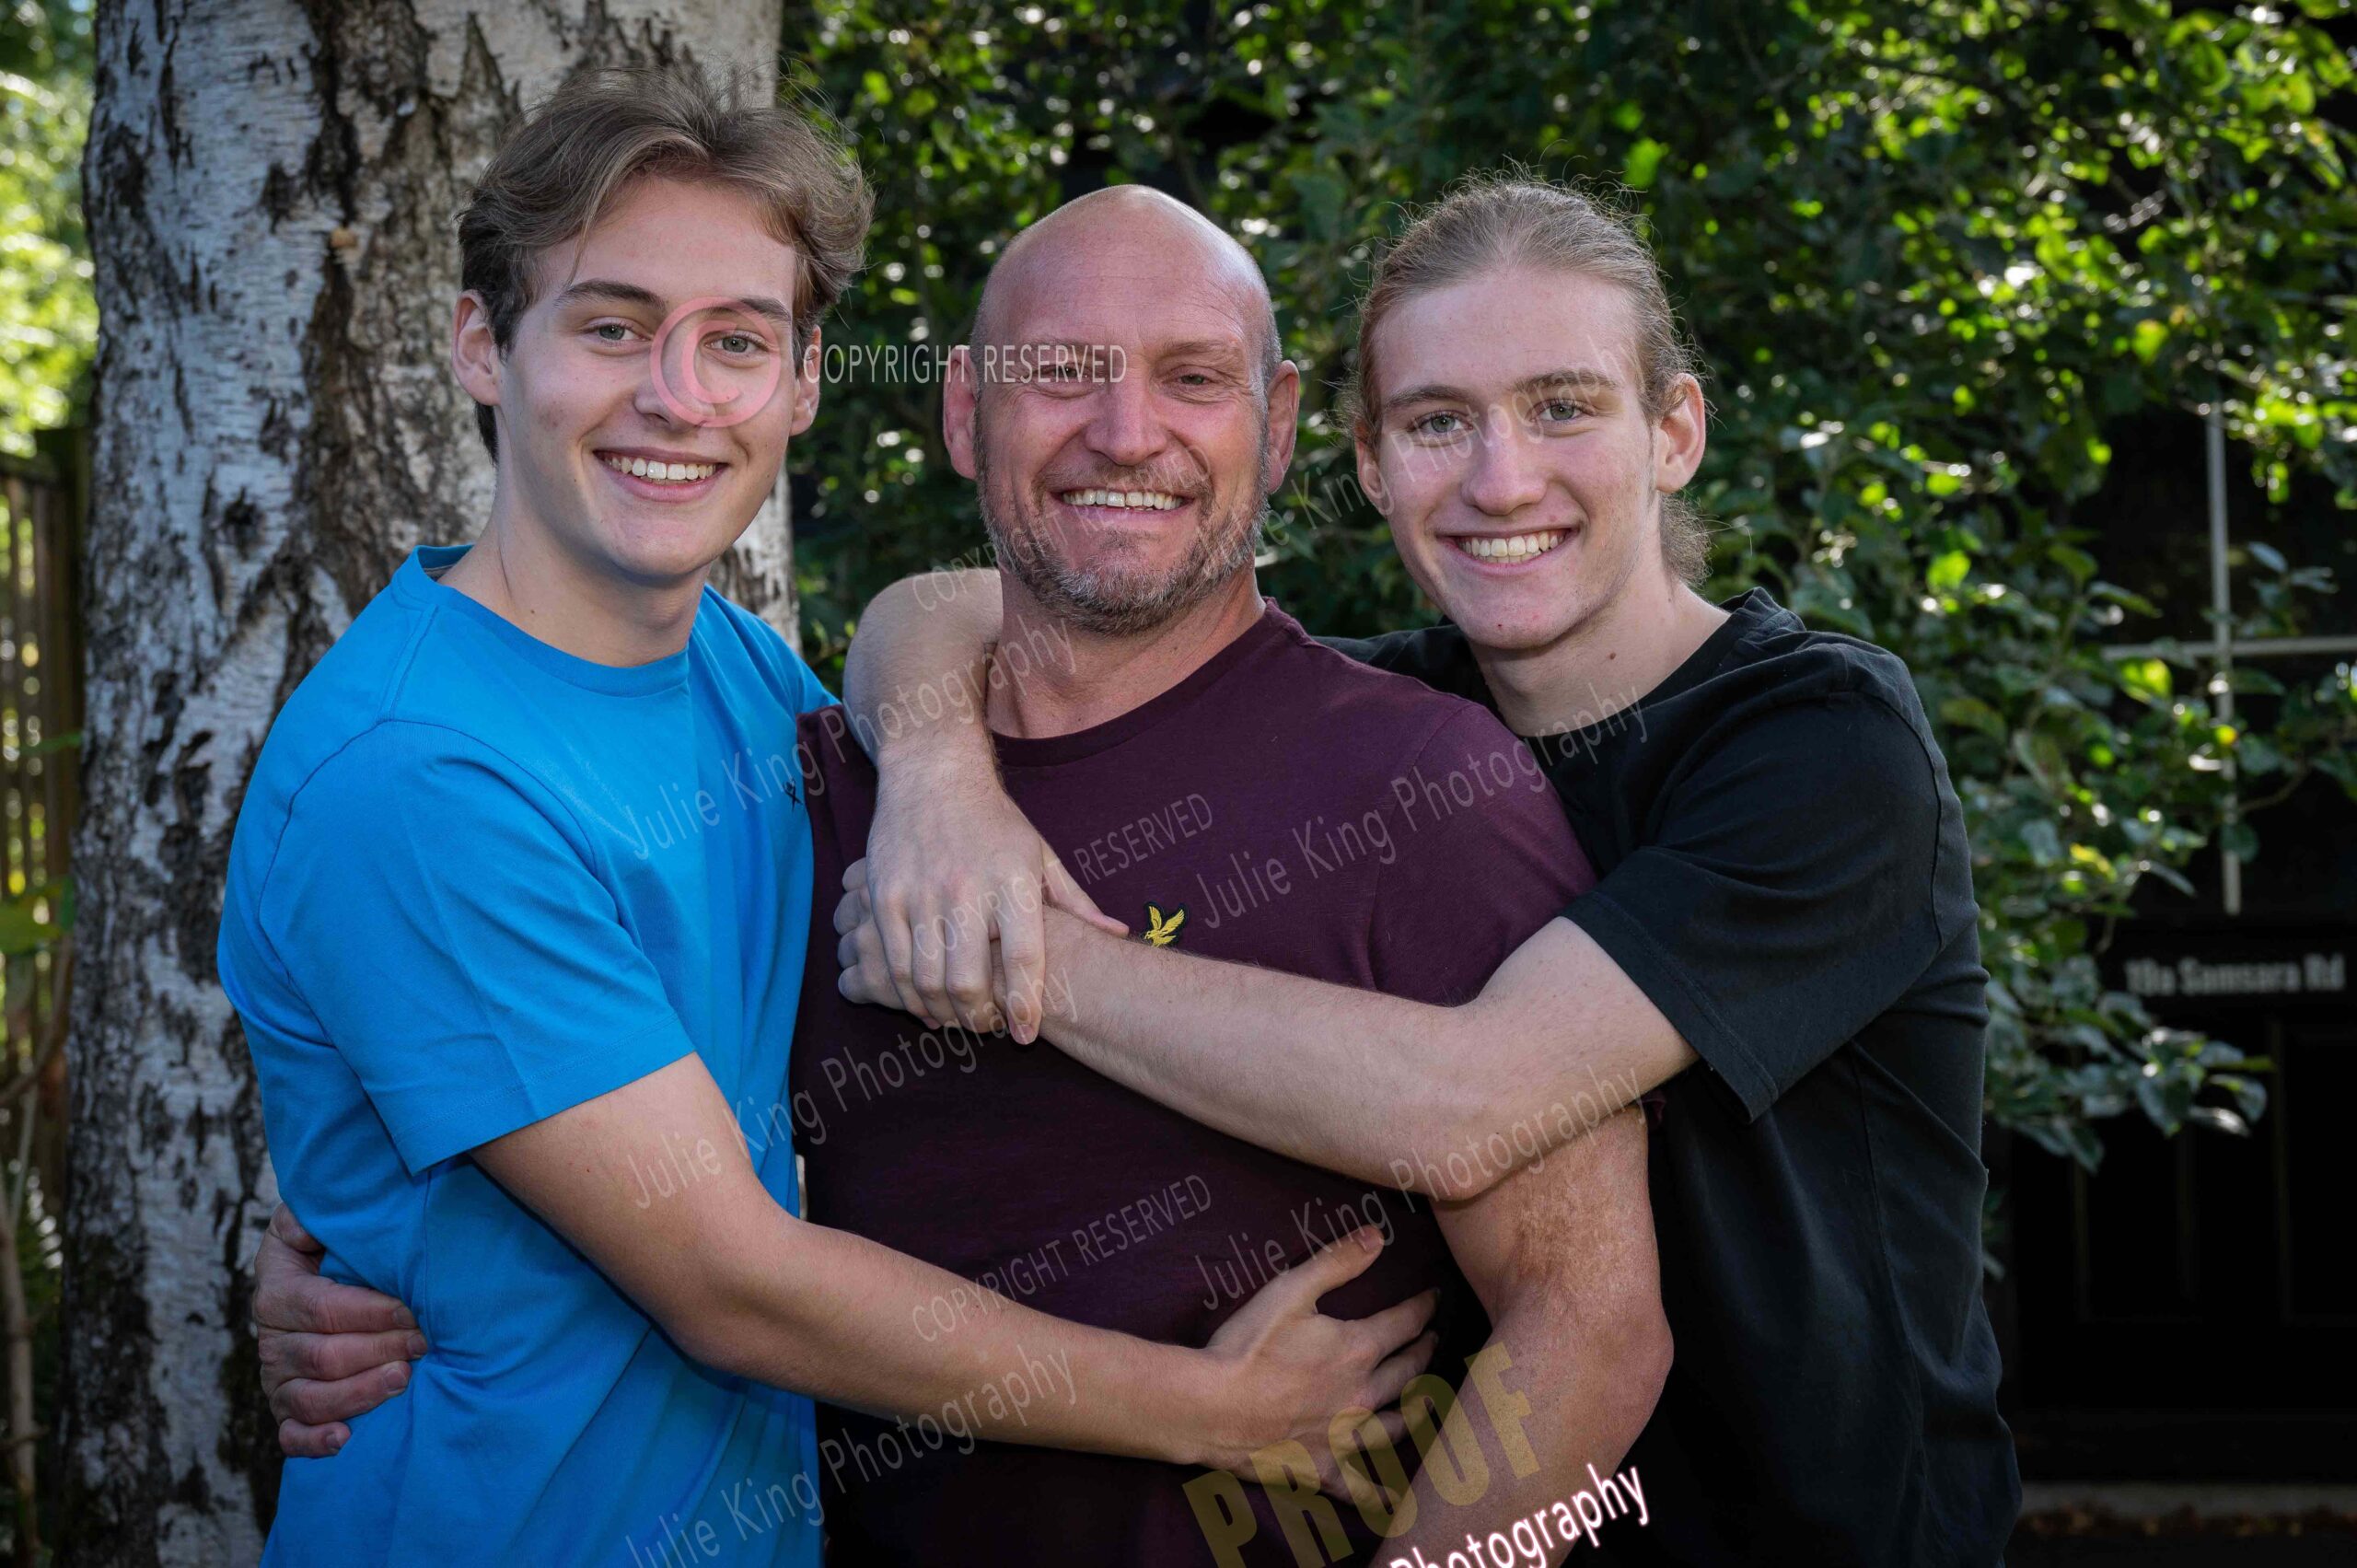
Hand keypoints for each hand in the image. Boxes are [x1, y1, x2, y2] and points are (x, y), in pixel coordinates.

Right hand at [253, 1203, 426, 1456]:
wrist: (326, 1280)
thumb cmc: (332, 1247)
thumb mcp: (316, 1221)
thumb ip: (312, 1214)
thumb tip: (307, 1220)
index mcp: (278, 1293)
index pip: (322, 1308)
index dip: (369, 1312)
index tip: (413, 1311)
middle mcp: (272, 1341)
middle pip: (322, 1356)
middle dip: (378, 1351)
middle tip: (423, 1345)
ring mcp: (278, 1380)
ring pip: (311, 1398)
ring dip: (359, 1393)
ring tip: (402, 1380)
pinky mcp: (288, 1412)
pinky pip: (292, 1436)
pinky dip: (315, 1441)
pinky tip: (346, 1438)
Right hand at [847, 755, 1123, 1040]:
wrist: (932, 774)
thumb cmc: (994, 821)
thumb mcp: (1041, 855)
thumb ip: (1075, 902)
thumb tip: (1118, 933)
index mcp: (1013, 881)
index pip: (1023, 958)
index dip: (1024, 1005)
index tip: (1025, 1034)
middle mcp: (967, 888)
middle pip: (968, 979)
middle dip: (979, 1018)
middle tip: (988, 1027)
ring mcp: (921, 892)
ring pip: (926, 979)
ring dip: (942, 1013)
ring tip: (958, 1019)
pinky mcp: (885, 895)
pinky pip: (893, 961)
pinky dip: (907, 993)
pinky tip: (924, 1000)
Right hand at [1196, 1227, 1437, 1495]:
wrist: (1212, 1406)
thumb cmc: (1248, 1345)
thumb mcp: (1291, 1289)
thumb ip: (1336, 1262)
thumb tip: (1378, 1235)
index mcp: (1357, 1349)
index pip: (1403, 1324)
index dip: (1421, 1308)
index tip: (1433, 1299)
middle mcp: (1361, 1394)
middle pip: (1405, 1371)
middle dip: (1423, 1352)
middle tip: (1433, 1341)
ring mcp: (1344, 1435)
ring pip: (1395, 1425)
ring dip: (1417, 1411)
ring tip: (1430, 1402)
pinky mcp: (1322, 1466)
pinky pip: (1357, 1487)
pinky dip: (1378, 1495)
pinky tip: (1394, 1503)